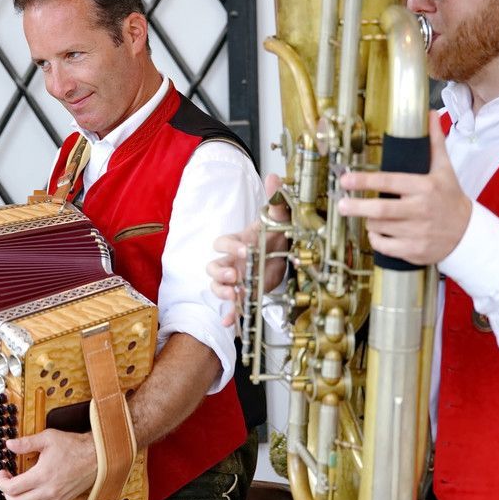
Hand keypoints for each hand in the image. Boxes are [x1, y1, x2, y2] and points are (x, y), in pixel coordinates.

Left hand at [0, 429, 96, 499]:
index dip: (1, 481)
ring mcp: (55, 499)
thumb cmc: (75, 447)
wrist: (96, 457)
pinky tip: (31, 499)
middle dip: (6, 492)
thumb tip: (10, 445)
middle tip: (8, 480)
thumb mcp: (48, 438)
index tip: (3, 473)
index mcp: (42, 475)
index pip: (11, 488)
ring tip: (18, 489)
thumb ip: (27, 442)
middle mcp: (48, 491)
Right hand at [207, 173, 288, 326]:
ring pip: (217, 286)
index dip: (230, 247)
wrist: (285, 251)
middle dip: (220, 272)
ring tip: (234, 295)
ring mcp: (236, 278)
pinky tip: (231, 322)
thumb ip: (275, 199)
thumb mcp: (279, 217)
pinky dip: (230, 314)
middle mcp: (232, 260)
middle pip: (213, 267)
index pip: (222, 243)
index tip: (245, 250)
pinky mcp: (244, 292)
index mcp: (238, 242)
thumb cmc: (276, 232)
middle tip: (233, 275)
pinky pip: (232, 305)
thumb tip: (274, 176)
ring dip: (222, 292)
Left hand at [336, 111, 470, 264]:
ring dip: (368, 220)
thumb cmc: (450, 197)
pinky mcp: (414, 251)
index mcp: (425, 187)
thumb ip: (434, 142)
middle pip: (381, 210)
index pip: (390, 182)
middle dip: (356, 207)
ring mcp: (418, 233)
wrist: (468, 233)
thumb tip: (430, 114)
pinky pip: (384, 246)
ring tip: (368, 213)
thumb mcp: (445, 169)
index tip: (346, 179)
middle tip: (341, 204)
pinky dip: (375, 238)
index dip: (365, 180)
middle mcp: (421, 210)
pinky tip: (377, 231)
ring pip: (379, 227)